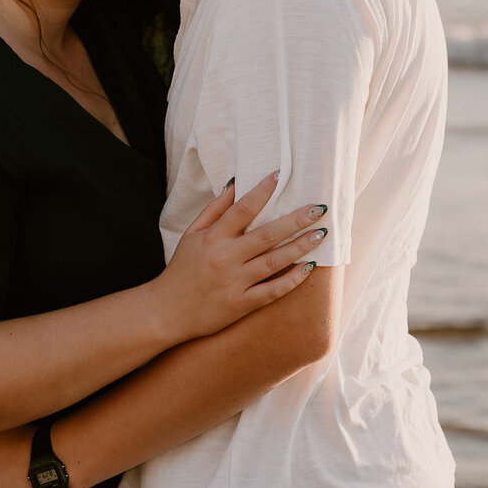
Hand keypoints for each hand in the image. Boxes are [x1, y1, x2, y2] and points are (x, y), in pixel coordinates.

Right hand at [156, 172, 325, 344]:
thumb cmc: (181, 270)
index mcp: (212, 238)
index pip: (242, 208)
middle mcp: (225, 258)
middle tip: (319, 209)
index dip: (262, 191)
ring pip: (274, 261)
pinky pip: (272, 291)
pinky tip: (309, 267)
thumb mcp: (191, 235)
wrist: (166, 312)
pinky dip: (292, 280)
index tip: (281, 175)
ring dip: (301, 247)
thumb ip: (214, 210)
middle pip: (267, 234)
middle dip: (296, 220)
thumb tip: (235, 184)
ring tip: (321, 234)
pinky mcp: (241, 305)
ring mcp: (234, 282)